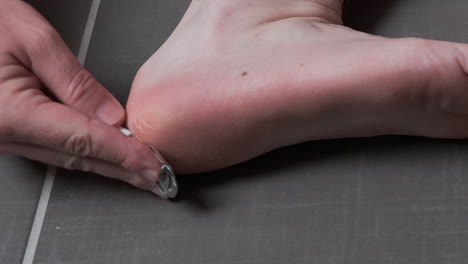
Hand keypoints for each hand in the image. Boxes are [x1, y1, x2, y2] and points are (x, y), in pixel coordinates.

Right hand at [0, 0, 162, 194]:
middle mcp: (4, 135)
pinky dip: (85, 154)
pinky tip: (105, 156)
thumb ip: (76, 83)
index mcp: (10, 113)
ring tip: (139, 171)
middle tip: (157, 178)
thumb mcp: (32, 41)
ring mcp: (3, 139)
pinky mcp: (6, 134)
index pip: (84, 139)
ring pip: (67, 157)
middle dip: (123, 169)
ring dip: (107, 165)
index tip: (153, 165)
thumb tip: (112, 117)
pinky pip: (53, 149)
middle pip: (79, 157)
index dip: (124, 154)